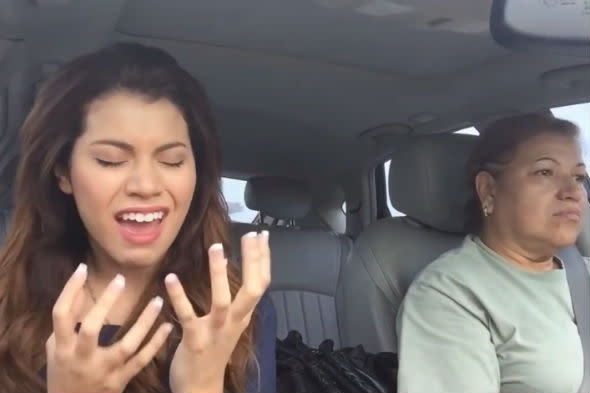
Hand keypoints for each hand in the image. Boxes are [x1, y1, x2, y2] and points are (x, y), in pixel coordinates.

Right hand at [46, 264, 172, 392]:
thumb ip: (67, 322)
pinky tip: (168, 326)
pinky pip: (142, 360)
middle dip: (106, 302)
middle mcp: (81, 359)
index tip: (82, 268)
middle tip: (121, 279)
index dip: (70, 290)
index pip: (61, 315)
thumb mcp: (56, 349)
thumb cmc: (63, 372)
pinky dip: (156, 343)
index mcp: (62, 348)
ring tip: (158, 300)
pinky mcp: (120, 381)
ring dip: (144, 322)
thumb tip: (79, 290)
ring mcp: (103, 371)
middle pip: (92, 328)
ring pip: (126, 345)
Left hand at [167, 231, 270, 392]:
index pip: (262, 283)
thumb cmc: (214, 351)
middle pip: (253, 289)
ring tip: (216, 248)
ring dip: (219, 274)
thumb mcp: (231, 324)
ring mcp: (216, 331)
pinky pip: (187, 315)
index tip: (261, 235)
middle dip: (254, 261)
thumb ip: (234, 300)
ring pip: (223, 300)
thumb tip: (231, 266)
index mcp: (244, 315)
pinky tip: (171, 278)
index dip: (263, 258)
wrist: (201, 388)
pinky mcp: (194, 340)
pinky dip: (179, 296)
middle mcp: (235, 321)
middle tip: (250, 235)